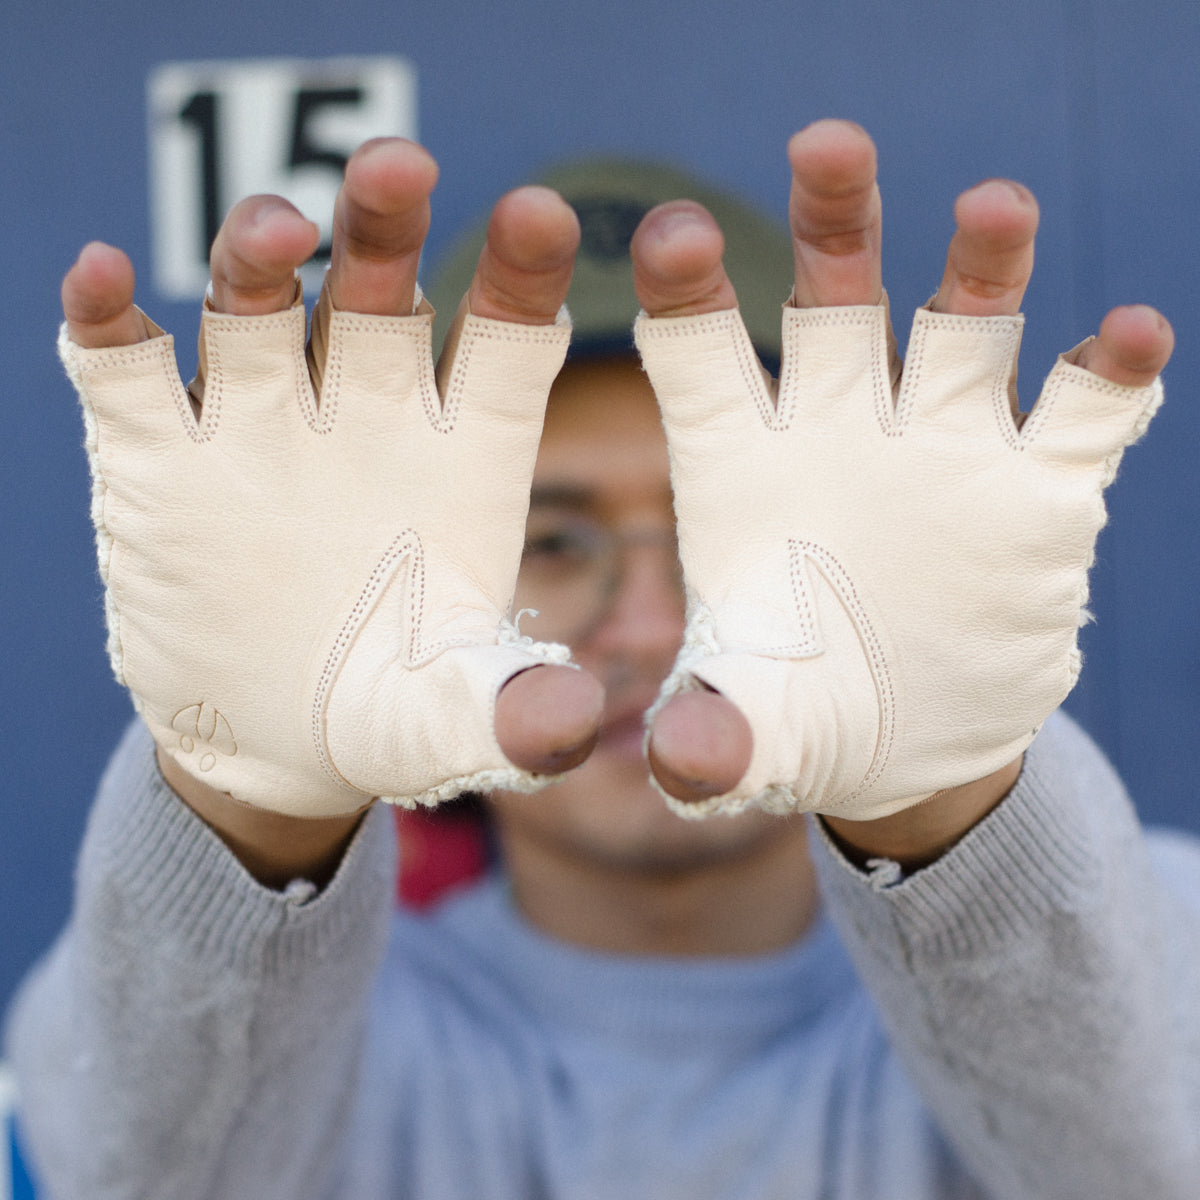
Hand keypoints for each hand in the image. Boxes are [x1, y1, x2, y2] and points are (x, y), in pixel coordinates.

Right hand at [60, 139, 602, 834]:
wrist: (277, 744)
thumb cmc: (388, 716)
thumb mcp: (448, 722)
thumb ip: (505, 714)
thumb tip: (567, 723)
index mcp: (460, 457)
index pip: (502, 342)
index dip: (519, 275)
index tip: (539, 213)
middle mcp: (366, 418)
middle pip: (379, 294)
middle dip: (385, 228)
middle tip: (404, 166)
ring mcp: (260, 429)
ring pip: (258, 309)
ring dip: (259, 262)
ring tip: (277, 236)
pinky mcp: (161, 461)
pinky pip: (129, 374)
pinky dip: (110, 326)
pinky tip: (102, 287)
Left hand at [632, 121, 1171, 850]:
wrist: (902, 743)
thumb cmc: (799, 719)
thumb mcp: (750, 734)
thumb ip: (718, 737)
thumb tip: (687, 764)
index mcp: (744, 473)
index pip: (704, 364)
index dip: (687, 298)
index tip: (667, 232)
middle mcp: (842, 436)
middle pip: (833, 302)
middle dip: (833, 222)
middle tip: (826, 143)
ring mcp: (943, 454)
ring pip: (963, 329)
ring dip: (982, 268)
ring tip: (993, 208)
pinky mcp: (1037, 493)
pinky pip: (1079, 417)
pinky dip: (1106, 379)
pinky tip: (1126, 340)